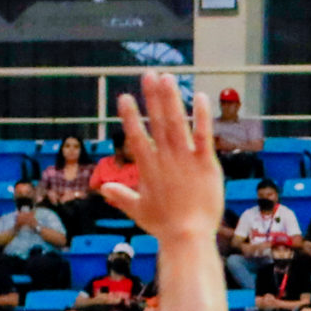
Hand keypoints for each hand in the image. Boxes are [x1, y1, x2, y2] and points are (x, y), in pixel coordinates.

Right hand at [100, 73, 221, 241]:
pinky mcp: (206, 164)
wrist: (188, 236)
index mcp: (148, 167)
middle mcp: (165, 158)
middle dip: (152, 97)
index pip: (136, 136)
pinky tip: (201, 96)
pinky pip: (203, 135)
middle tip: (148, 74)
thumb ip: (122, 196)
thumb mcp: (138, 210)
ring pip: (177, 123)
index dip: (130, 115)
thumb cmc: (163, 225)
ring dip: (172, 99)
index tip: (125, 97)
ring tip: (168, 77)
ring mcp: (186, 159)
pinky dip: (202, 115)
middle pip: (157, 122)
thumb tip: (104, 189)